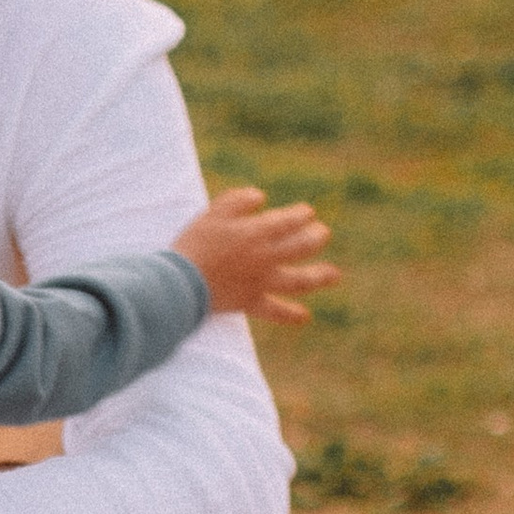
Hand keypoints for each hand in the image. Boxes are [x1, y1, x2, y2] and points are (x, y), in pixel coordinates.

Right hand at [175, 185, 338, 326]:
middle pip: (301, 248)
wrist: (179, 283)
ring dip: (318, 276)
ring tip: (334, 275)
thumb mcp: (212, 212)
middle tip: (323, 233)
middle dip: (315, 238)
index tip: (307, 212)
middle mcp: (265, 258)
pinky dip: (290, 314)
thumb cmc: (194, 243)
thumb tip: (261, 197)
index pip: (289, 221)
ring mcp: (260, 282)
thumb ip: (238, 199)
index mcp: (256, 233)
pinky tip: (304, 316)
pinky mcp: (250, 302)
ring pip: (297, 280)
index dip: (302, 215)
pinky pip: (274, 310)